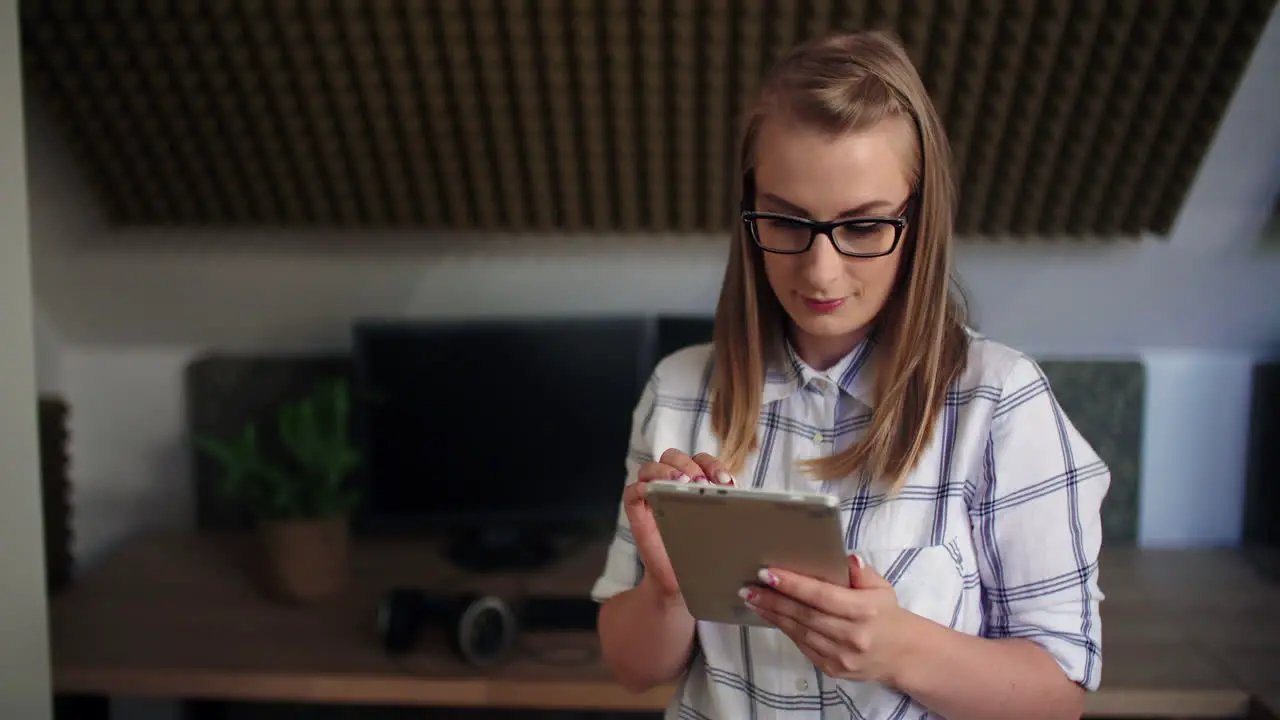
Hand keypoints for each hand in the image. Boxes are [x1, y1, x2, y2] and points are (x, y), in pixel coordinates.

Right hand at [623, 449, 735, 598]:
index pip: (700, 459)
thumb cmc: (701, 553)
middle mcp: (670, 485)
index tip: (725, 482)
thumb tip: (743, 502)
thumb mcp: (720, 527)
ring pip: (649, 468)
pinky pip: (632, 491)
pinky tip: (653, 493)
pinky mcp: (636, 512)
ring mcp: (651, 497)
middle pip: (673, 456)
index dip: (712, 464)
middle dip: (689, 465)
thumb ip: (728, 509)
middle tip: (701, 484)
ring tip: (680, 484)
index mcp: (692, 484)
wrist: (680, 583)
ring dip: (666, 471)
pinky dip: (641, 488)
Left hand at [742, 553, 916, 686]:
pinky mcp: (832, 669)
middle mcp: (852, 636)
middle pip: (804, 615)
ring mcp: (841, 656)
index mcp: (864, 611)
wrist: (902, 655)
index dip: (793, 585)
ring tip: (752, 600)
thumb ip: (861, 572)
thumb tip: (843, 557)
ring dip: (773, 615)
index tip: (767, 574)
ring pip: (799, 632)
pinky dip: (785, 629)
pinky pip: (803, 646)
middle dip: (773, 600)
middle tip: (748, 588)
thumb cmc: (887, 614)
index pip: (821, 596)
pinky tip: (771, 616)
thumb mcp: (881, 587)